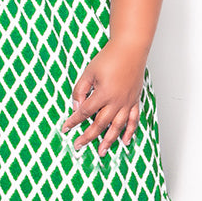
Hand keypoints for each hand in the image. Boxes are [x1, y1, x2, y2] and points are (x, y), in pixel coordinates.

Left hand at [60, 39, 146, 154]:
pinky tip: (125, 141)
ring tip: (101, 152)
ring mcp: (127, 102)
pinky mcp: (135, 100)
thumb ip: (80, 91)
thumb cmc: (109, 57)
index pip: (85, 113)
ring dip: (109, 141)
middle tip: (78, 146)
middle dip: (88, 137)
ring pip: (117, 127)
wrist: (130, 48)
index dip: (74, 121)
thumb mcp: (88, 72)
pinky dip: (130, 132)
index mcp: (103, 94)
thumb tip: (77, 108)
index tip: (65, 128)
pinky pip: (134, 120)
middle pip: (100, 124)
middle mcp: (117, 101)